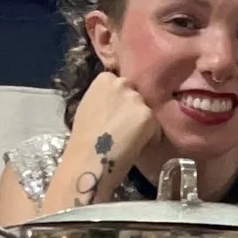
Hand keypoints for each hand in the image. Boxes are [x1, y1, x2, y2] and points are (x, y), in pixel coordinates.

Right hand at [63, 71, 163, 199]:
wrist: (88, 158)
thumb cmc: (83, 138)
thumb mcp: (89, 106)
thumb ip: (104, 98)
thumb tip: (115, 102)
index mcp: (104, 79)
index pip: (120, 82)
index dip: (121, 98)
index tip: (118, 110)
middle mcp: (122, 84)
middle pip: (136, 93)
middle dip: (133, 107)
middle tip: (127, 125)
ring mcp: (136, 99)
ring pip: (146, 109)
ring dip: (143, 121)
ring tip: (132, 137)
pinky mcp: (147, 116)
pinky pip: (155, 126)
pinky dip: (151, 136)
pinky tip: (137, 146)